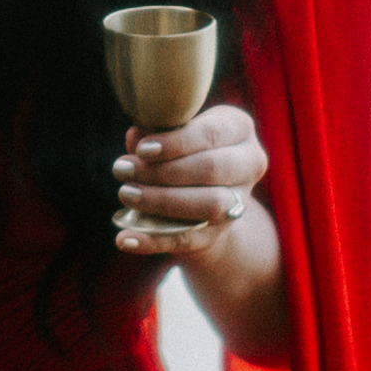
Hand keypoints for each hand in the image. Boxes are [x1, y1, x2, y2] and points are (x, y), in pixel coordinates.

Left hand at [113, 101, 266, 256]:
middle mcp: (248, 164)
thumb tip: (136, 137)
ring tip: (125, 193)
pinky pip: (185, 240)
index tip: (142, 149)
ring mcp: (237, 202)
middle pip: (212, 168)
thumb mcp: (170, 134)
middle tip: (122, 169)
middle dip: (163, 171)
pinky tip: (124, 239)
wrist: (201, 193)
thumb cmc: (180, 148)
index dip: (176, 142)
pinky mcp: (217, 234)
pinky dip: (152, 241)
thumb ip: (154, 132)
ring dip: (161, 201)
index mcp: (238, 129)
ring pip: (208, 205)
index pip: (211, 133)